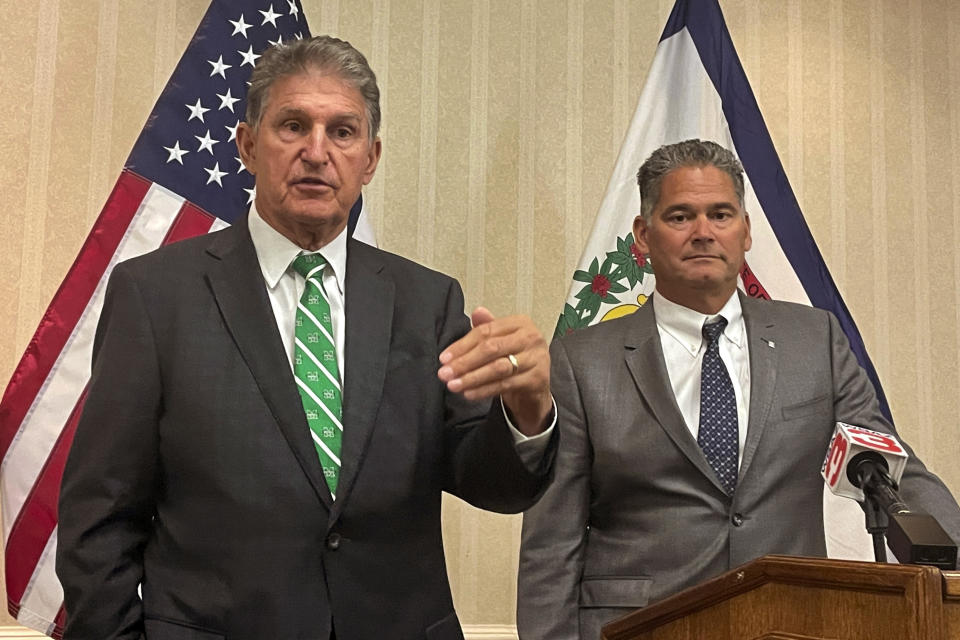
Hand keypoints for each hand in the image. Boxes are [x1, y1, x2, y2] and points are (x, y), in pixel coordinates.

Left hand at [438, 307, 551, 435]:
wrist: (536, 386)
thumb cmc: (516, 359)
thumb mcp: (501, 340)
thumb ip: (487, 328)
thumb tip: (476, 311)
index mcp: (520, 323)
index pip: (486, 331)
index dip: (462, 345)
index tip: (444, 358)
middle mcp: (530, 338)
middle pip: (492, 348)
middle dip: (465, 362)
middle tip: (445, 373)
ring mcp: (536, 358)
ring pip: (498, 368)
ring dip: (472, 378)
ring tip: (454, 385)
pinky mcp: (537, 378)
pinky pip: (505, 384)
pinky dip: (484, 390)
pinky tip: (469, 393)